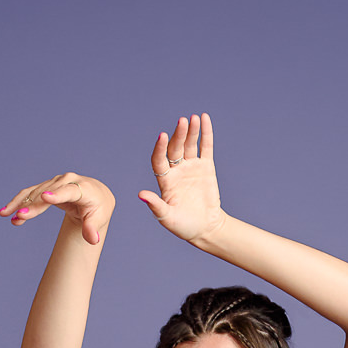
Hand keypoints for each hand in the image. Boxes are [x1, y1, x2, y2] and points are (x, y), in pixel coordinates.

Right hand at [0, 171, 113, 245]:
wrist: (94, 196)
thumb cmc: (98, 209)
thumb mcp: (99, 219)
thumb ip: (93, 229)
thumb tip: (93, 240)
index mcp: (83, 188)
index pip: (69, 191)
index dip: (57, 194)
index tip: (45, 197)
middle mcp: (67, 181)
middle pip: (47, 193)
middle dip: (32, 205)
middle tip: (19, 216)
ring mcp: (55, 183)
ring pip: (35, 192)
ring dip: (20, 204)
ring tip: (6, 215)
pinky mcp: (47, 187)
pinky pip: (31, 194)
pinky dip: (20, 203)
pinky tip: (8, 213)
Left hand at [137, 113, 225, 244]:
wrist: (205, 229)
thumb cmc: (183, 226)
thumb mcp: (167, 218)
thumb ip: (156, 205)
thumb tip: (141, 194)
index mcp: (164, 180)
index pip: (159, 160)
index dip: (160, 148)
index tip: (162, 136)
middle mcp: (176, 170)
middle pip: (175, 148)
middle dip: (178, 135)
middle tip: (182, 122)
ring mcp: (191, 167)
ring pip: (190, 145)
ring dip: (191, 131)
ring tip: (194, 118)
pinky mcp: (206, 167)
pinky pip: (205, 147)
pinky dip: (205, 133)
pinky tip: (205, 118)